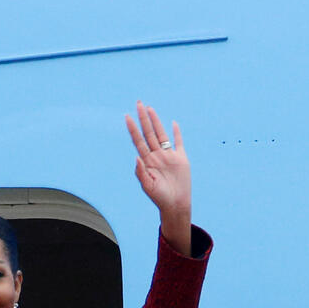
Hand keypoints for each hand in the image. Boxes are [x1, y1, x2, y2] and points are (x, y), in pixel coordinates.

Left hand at [125, 101, 191, 254]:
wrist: (175, 204)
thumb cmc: (159, 197)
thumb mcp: (147, 186)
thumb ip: (140, 172)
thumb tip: (136, 157)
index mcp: (146, 161)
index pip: (138, 140)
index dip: (133, 128)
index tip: (127, 116)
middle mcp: (156, 155)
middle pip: (148, 133)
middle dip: (143, 118)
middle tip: (138, 103)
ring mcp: (169, 156)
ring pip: (161, 134)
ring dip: (156, 121)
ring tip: (150, 108)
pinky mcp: (181, 159)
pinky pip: (179, 143)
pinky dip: (176, 133)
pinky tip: (173, 123)